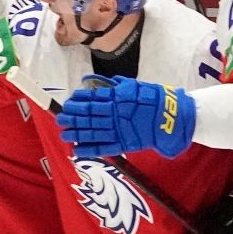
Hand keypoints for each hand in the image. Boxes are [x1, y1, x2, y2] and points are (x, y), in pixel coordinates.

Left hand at [56, 76, 195, 158]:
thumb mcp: (136, 87)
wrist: (172, 117)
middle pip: (88, 116)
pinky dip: (89, 149)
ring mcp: (118, 130)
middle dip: (73, 118)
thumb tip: (102, 83)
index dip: (78, 102)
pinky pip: (103, 148)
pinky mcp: (123, 144)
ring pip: (91, 132)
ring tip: (64, 134)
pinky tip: (77, 150)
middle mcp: (114, 115)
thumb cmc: (154, 99)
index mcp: (117, 99)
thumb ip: (118, 86)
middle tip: (60, 118)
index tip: (68, 102)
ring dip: (76, 133)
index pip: (92, 99)